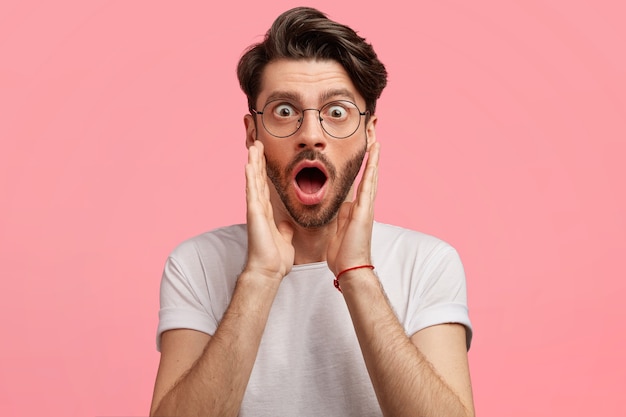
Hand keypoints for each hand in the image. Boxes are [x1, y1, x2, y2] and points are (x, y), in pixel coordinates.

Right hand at [244, 141, 294, 280]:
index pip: (265, 186)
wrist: (269, 270)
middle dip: (257, 161)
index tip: (264, 157)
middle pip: (257, 179)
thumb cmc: (275, 258)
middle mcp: (259, 208)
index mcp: (266, 212)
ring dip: (253, 162)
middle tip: (257, 143)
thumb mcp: (284, 239)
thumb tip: (286, 225)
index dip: (264, 171)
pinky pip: (252, 190)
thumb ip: (284, 230)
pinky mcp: (254, 213)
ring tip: (253, 146)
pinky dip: (251, 176)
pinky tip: (250, 163)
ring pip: (253, 180)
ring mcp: (255, 209)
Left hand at [326, 142, 379, 274]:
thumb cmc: (344, 253)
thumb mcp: (339, 229)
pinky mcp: (363, 212)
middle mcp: (364, 207)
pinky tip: (373, 161)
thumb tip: (345, 205)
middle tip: (375, 142)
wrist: (350, 268)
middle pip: (370, 178)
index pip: (362, 185)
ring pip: (371, 179)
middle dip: (372, 160)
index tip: (366, 155)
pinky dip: (371, 173)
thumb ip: (343, 216)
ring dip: (374, 161)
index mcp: (357, 210)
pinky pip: (367, 188)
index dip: (364, 170)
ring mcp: (365, 208)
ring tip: (377, 144)